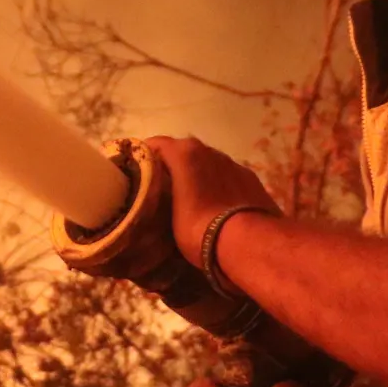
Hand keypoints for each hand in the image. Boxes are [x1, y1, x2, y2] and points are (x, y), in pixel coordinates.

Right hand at [139, 134, 275, 267]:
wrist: (250, 242)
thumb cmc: (200, 227)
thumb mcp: (169, 217)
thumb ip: (163, 198)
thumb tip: (160, 199)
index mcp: (186, 153)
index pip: (156, 144)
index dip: (143, 155)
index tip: (135, 170)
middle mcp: (211, 151)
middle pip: (184, 151)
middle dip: (172, 165)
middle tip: (161, 185)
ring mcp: (234, 164)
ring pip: (208, 163)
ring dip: (198, 175)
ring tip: (190, 196)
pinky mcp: (252, 180)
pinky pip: (227, 178)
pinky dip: (219, 186)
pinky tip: (217, 205)